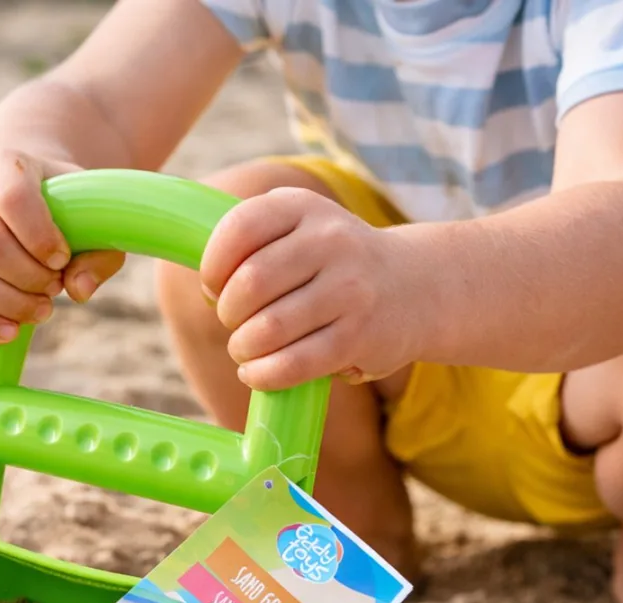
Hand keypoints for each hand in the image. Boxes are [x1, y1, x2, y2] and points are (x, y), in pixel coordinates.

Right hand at [0, 150, 125, 342]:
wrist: (21, 201)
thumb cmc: (63, 212)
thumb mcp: (92, 220)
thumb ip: (100, 252)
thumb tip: (79, 290)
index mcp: (6, 166)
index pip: (13, 197)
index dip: (40, 236)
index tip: (62, 258)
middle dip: (28, 278)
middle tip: (55, 287)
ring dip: (11, 303)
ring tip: (43, 308)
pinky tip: (11, 331)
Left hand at [200, 187, 430, 388]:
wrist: (415, 286)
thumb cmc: (333, 264)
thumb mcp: (299, 230)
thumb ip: (251, 244)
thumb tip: (206, 291)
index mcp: (303, 208)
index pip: (239, 229)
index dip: (213, 266)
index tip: (214, 287)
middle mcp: (329, 241)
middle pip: (249, 285)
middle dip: (229, 314)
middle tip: (235, 323)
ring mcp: (349, 288)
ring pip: (268, 329)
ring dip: (243, 348)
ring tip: (245, 350)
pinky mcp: (358, 335)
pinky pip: (294, 363)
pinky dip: (263, 374)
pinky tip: (256, 373)